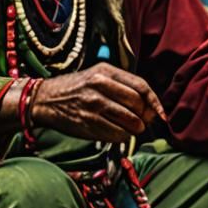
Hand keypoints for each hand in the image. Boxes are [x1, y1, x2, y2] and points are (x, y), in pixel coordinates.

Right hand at [33, 63, 164, 143]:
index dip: (155, 102)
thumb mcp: (98, 75)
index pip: (140, 86)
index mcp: (105, 71)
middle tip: (144, 122)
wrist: (46, 99)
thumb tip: (151, 108)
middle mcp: (99, 86)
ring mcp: (93, 105)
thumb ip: (123, 85)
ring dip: (136, 129)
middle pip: (137, 104)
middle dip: (145, 117)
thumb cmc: (78, 88)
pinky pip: (116, 134)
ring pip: (129, 121)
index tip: (161, 114)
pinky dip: (123, 137)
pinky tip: (120, 134)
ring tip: (133, 129)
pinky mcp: (87, 123)